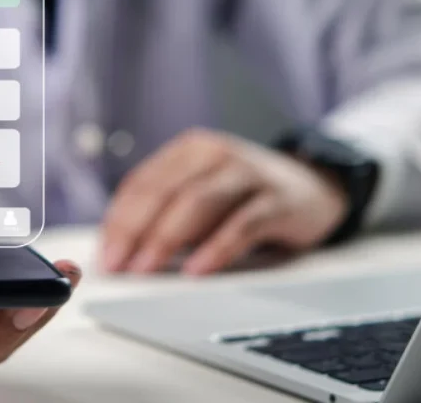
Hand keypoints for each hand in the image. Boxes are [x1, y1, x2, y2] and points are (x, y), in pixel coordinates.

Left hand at [100, 129, 348, 275]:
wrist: (316, 185)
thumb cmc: (245, 196)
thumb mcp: (202, 192)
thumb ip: (166, 210)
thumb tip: (120, 249)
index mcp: (188, 151)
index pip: (142, 183)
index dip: (118, 220)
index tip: (104, 254)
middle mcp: (215, 154)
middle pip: (164, 191)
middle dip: (134, 231)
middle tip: (117, 266)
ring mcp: (248, 173)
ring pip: (197, 203)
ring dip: (165, 239)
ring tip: (145, 269)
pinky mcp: (278, 200)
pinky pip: (242, 224)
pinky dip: (216, 248)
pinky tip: (197, 270)